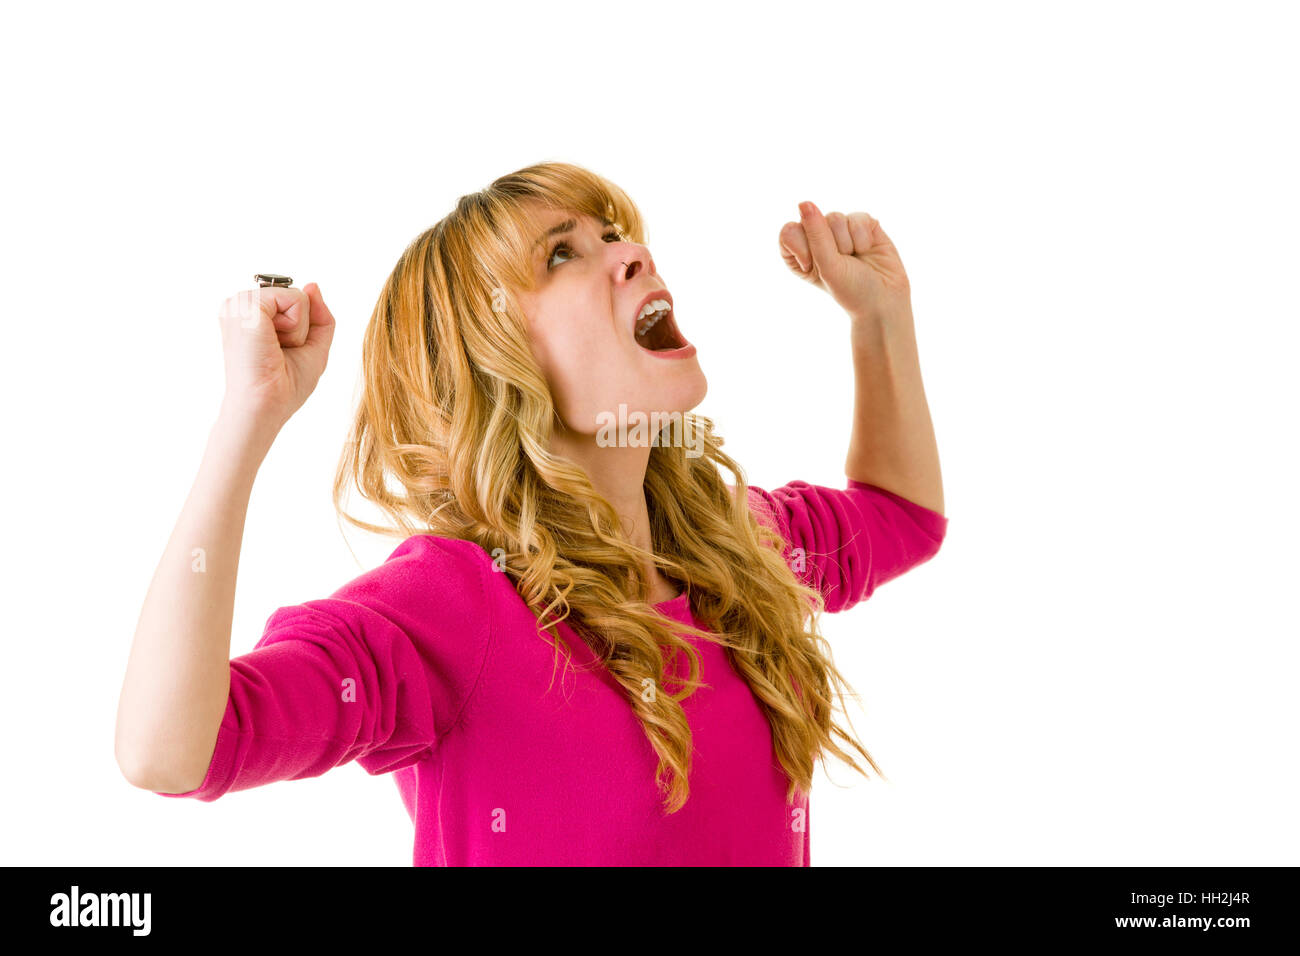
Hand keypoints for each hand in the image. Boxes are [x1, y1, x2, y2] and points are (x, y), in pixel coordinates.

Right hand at [217, 282, 335, 429]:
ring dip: (299, 329)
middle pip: (298, 297)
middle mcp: (241, 306)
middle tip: (279, 352)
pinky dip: (296, 326)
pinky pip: (295, 297)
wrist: (266, 405)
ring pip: (298, 296)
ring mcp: (240, 303)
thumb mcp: (312, 345)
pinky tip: (275, 343)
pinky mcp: (247, 304)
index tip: (282, 352)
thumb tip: (312, 285)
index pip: (293, 303)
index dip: (302, 329)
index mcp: (250, 315)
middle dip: (301, 327)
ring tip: (275, 349)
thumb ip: (318, 314)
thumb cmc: (285, 384)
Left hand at [779, 201, 911, 321]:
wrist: (885, 299)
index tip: (811, 265)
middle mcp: (818, 238)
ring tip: (856, 258)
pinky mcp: (863, 224)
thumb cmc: (850, 290)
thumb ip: (815, 234)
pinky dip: (863, 237)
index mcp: (799, 252)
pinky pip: (858, 218)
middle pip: (815, 220)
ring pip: (836, 217)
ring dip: (848, 243)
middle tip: (842, 265)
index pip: (789, 231)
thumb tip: (805, 202)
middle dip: (831, 246)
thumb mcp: (827, 266)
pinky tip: (868, 250)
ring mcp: (841, 230)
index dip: (802, 245)